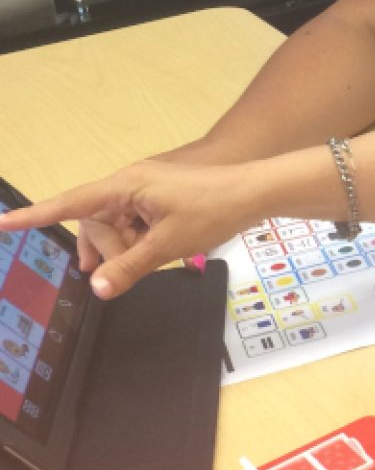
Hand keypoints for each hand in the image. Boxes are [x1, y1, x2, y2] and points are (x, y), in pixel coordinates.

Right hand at [0, 160, 264, 298]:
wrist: (254, 192)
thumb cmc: (212, 210)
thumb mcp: (169, 244)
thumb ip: (128, 267)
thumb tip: (95, 287)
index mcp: (126, 185)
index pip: (71, 203)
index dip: (36, 216)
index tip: (4, 224)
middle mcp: (130, 183)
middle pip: (95, 222)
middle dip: (109, 248)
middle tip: (138, 263)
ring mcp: (145, 190)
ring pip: (115, 226)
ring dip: (125, 248)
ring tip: (150, 260)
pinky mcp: (159, 198)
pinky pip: (133, 224)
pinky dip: (138, 242)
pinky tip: (153, 256)